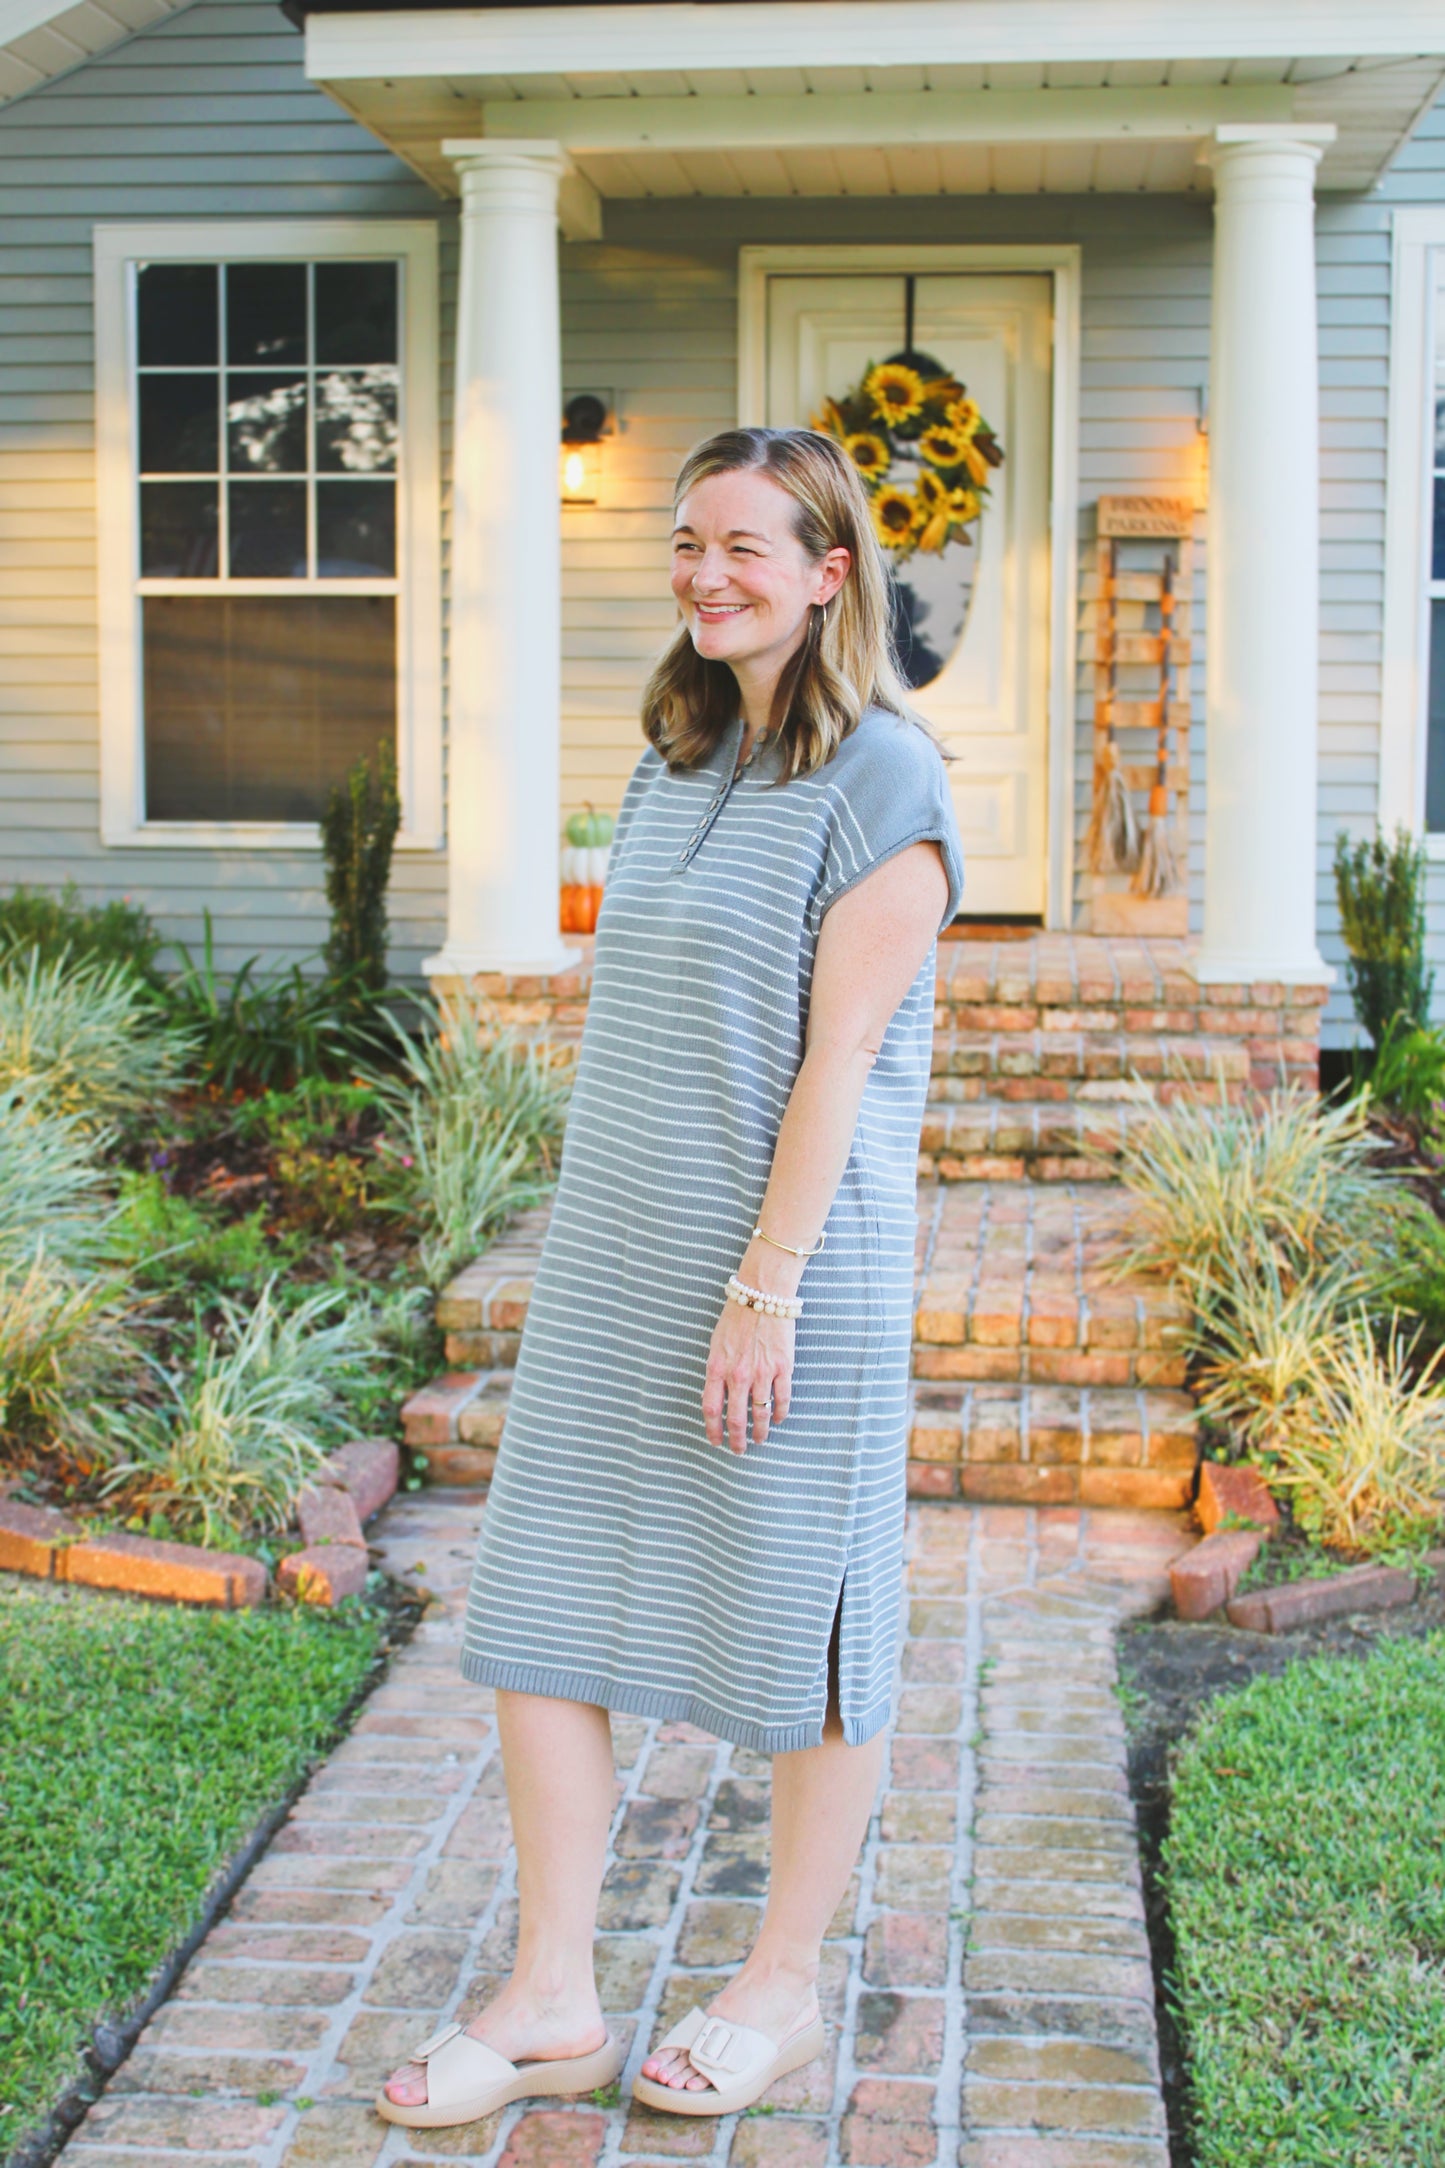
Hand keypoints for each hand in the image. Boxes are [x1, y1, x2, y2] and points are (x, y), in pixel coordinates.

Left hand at [702, 1299, 794, 1455]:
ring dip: (760, 1432)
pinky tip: (777, 1419)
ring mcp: (762, 1373)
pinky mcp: (783, 1368)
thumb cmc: (736, 1317)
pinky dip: (780, 1414)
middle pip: (736, 1418)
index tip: (716, 1442)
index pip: (711, 1409)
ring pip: (761, 1414)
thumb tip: (719, 1398)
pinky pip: (781, 1399)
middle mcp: (738, 1375)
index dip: (713, 1430)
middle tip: (739, 1450)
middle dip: (737, 1440)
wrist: (762, 1294)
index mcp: (717, 1368)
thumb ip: (716, 1371)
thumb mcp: (716, 1344)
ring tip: (759, 1440)